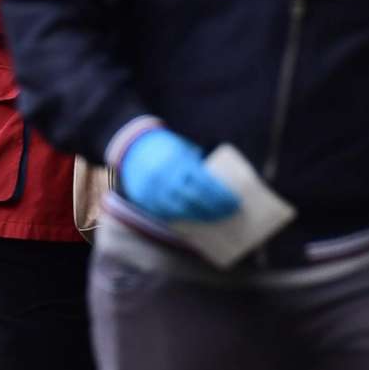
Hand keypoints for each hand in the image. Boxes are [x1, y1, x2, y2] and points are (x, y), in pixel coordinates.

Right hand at [117, 128, 240, 223]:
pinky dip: (184, 219)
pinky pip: (168, 215)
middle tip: (231, 212)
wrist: (132, 149)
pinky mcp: (146, 202)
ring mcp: (153, 192)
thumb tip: (226, 182)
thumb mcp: (184, 151)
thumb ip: (200, 165)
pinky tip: (197, 221)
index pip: (204, 183)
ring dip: (203, 217)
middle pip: (196, 199)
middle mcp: (164, 179)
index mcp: (176, 163)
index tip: (236, 202)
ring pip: (183, 211)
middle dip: (216, 209)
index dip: (222, 196)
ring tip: (217, 219)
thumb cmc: (166, 148)